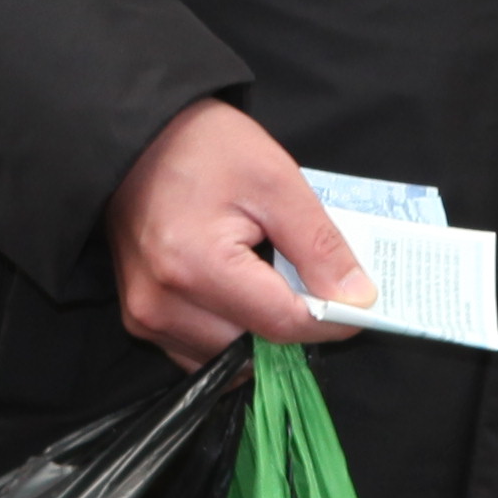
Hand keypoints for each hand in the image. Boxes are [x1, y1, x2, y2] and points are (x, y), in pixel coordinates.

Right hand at [101, 98, 366, 366]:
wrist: (137, 138)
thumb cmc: (205, 147)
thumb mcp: (276, 181)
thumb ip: (319, 245)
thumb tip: (359, 299)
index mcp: (195, 267)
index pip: (282, 324)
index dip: (331, 320)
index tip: (360, 302)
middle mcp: (162, 306)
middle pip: (255, 349)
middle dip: (296, 325)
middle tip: (317, 285)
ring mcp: (145, 318)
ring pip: (230, 360)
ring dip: (262, 333)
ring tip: (275, 282)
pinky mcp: (140, 319)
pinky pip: (200, 353)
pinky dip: (233, 336)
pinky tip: (245, 295)